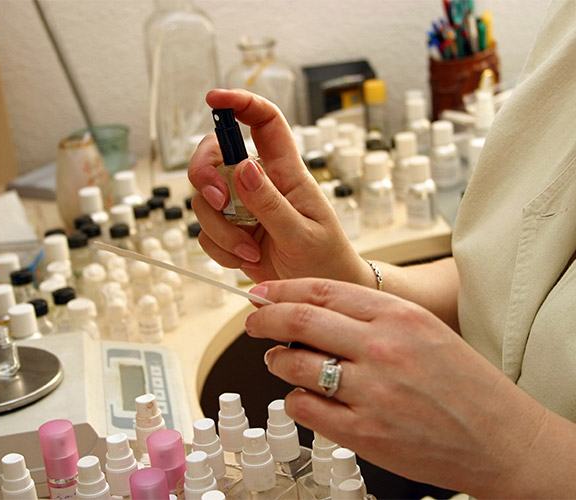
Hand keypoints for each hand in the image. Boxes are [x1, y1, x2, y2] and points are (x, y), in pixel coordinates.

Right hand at [188, 88, 367, 284]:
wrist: (315, 291)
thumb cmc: (323, 257)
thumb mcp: (302, 233)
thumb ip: (271, 203)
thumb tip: (244, 167)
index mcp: (286, 173)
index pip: (265, 123)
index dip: (241, 103)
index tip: (214, 98)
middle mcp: (260, 183)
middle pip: (216, 156)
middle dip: (204, 175)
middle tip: (218, 201)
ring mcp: (242, 208)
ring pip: (205, 200)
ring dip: (220, 229)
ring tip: (250, 251)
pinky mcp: (230, 231)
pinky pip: (206, 232)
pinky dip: (220, 249)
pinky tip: (246, 259)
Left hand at [245, 278, 552, 496]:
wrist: (500, 438)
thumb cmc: (463, 381)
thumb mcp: (422, 328)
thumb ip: (369, 315)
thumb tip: (311, 309)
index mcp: (397, 315)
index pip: (320, 291)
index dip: (282, 289)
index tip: (261, 292)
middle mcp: (381, 349)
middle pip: (299, 321)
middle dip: (264, 318)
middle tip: (252, 322)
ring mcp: (371, 392)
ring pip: (294, 365)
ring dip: (276, 360)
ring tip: (277, 360)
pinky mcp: (365, 433)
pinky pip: (306, 408)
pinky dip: (296, 399)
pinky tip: (304, 396)